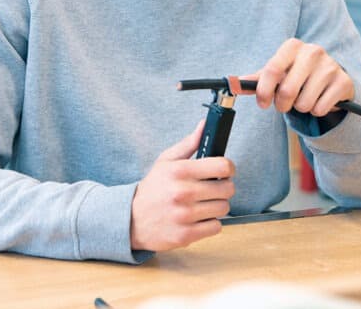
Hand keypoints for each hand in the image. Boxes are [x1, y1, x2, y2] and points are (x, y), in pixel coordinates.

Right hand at [130, 120, 235, 251]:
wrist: (131, 220)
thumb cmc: (153, 188)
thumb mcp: (166, 161)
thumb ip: (189, 143)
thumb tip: (205, 125)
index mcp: (180, 171)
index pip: (223, 166)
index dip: (228, 168)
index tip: (225, 170)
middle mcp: (183, 193)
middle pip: (228, 189)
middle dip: (224, 187)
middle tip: (213, 188)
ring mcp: (185, 216)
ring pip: (224, 208)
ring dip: (217, 205)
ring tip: (204, 203)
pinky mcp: (186, 235)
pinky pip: (216, 227)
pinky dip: (210, 223)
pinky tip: (199, 218)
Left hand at [247, 38, 354, 115]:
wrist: (330, 78)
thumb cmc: (297, 75)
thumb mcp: (278, 73)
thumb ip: (257, 79)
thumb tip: (234, 84)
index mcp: (292, 46)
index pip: (271, 70)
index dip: (263, 91)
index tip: (262, 103)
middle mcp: (313, 51)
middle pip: (287, 90)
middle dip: (282, 104)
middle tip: (284, 105)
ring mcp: (330, 66)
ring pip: (304, 102)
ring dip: (301, 108)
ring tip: (304, 98)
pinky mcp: (343, 82)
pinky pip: (320, 108)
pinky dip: (317, 111)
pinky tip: (319, 100)